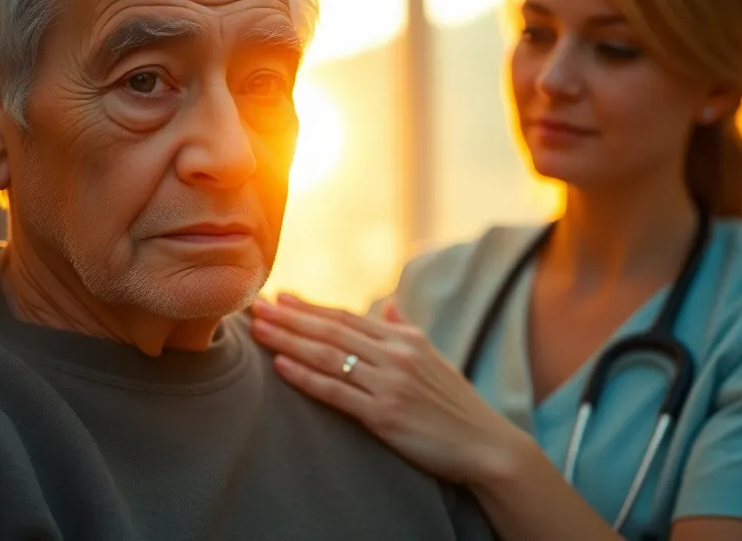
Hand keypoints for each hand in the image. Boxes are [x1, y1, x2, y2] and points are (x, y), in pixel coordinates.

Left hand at [249, 294, 528, 485]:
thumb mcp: (434, 358)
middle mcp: (396, 355)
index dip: (310, 307)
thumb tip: (387, 305)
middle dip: (289, 318)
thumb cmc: (456, 404)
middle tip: (255, 306)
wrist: (486, 444)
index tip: (279, 297)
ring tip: (259, 330)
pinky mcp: (385, 415)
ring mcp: (390, 384)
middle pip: (331, 331)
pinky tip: (281, 366)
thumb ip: (405, 330)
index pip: (346, 317)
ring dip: (289, 341)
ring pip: (328, 356)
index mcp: (405, 339)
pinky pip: (337, 392)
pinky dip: (306, 377)